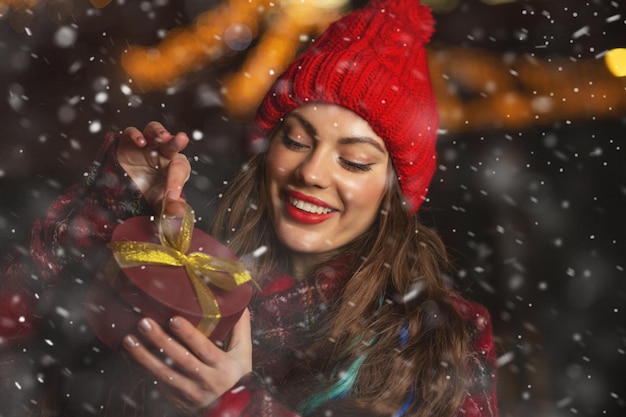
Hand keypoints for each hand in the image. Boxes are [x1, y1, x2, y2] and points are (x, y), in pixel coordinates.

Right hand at [117, 122, 190, 210]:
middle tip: (182, 138)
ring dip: (159, 131)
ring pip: (155, 130)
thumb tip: (179, 214)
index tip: (171, 197)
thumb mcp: (158, 202)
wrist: (124, 183)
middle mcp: (163, 152)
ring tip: (163, 137)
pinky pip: (131, 132)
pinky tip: (140, 142)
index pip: (180, 170)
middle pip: (173, 144)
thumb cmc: (147, 189)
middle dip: (178, 141)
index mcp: (175, 166)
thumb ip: (169, 207)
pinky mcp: (128, 142)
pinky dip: (135, 135)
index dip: (176, 183)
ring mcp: (147, 144)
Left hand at [122, 309, 252, 413]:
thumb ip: (240, 329)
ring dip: (144, 357)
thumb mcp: (243, 355)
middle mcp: (205, 380)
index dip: (189, 335)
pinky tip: (130, 355)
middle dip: (160, 341)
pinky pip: (157, 383)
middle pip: (180, 359)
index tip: (174, 319)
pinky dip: (142, 369)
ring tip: (129, 339)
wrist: (232, 411)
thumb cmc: (237, 377)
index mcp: (223, 367)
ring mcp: (189, 392)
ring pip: (163, 374)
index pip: (204, 349)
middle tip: (144, 323)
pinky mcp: (176, 399)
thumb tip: (239, 302)